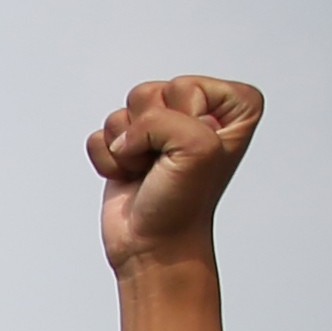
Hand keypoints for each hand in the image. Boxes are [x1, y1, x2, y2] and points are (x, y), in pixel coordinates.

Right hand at [91, 75, 260, 273]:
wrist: (154, 245)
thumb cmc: (185, 203)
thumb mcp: (198, 148)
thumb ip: (163, 119)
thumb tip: (124, 136)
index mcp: (230, 107)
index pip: (187, 85)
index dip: (182, 120)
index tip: (191, 153)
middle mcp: (196, 111)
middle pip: (151, 93)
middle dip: (149, 133)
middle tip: (164, 164)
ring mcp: (159, 128)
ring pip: (123, 111)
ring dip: (128, 148)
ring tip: (148, 172)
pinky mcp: (127, 144)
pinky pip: (101, 134)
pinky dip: (109, 160)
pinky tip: (130, 177)